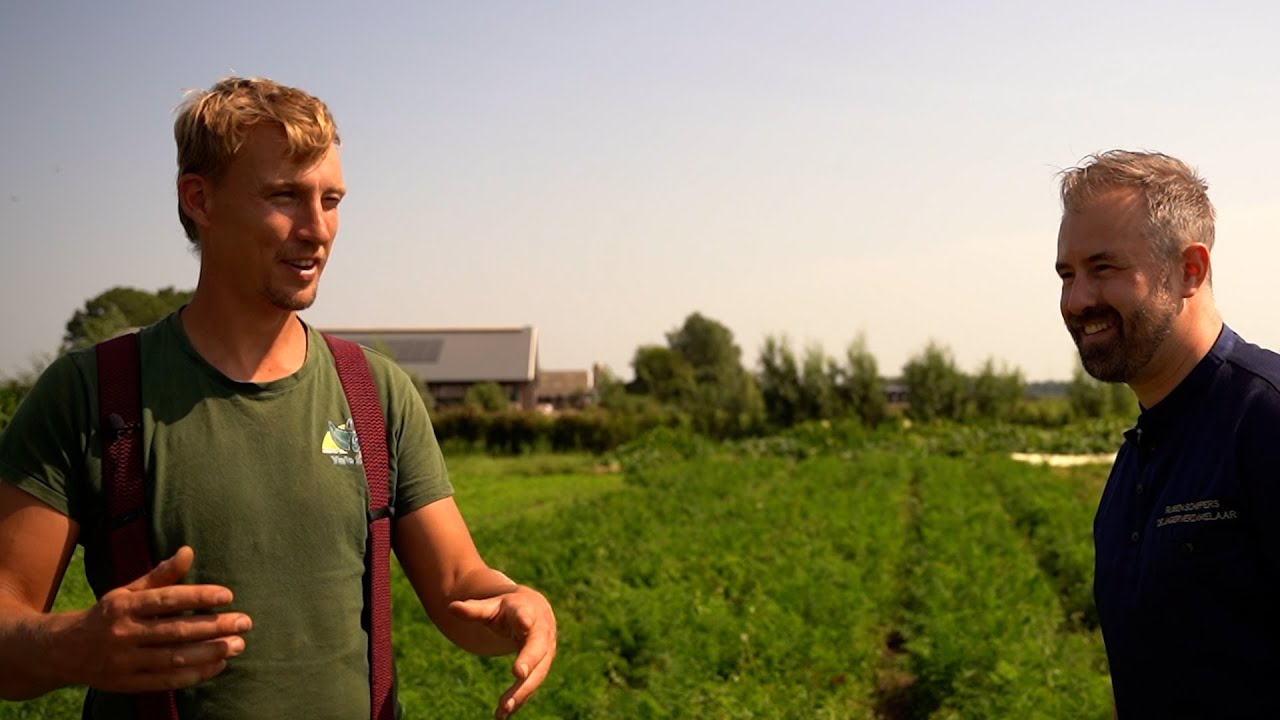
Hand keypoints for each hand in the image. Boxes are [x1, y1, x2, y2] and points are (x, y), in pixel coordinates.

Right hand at [55, 546, 250, 692]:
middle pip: (176, 631)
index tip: (228, 595)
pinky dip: (195, 674)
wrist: (63, 651)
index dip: (198, 596)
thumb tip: (188, 551)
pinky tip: (218, 665)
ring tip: (237, 644)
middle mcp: (124, 633)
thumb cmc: (107, 615)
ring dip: (210, 652)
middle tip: (244, 622)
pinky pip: (166, 680)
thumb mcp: (127, 592)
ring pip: (174, 657)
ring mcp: (125, 661)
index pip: (167, 600)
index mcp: (124, 606)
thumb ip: (160, 576)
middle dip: (214, 626)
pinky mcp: (128, 683)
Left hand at [449, 587, 555, 719]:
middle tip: (518, 673)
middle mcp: (541, 632)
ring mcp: (545, 651)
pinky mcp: (541, 668)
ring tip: (504, 708)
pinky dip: (519, 700)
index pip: (525, 614)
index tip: (524, 623)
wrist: (534, 612)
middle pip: (537, 647)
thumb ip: (473, 610)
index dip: (524, 619)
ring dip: (522, 691)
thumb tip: (450, 607)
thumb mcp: (491, 607)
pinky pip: (531, 685)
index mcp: (526, 610)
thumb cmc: (507, 610)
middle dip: (529, 660)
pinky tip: (503, 714)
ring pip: (537, 672)